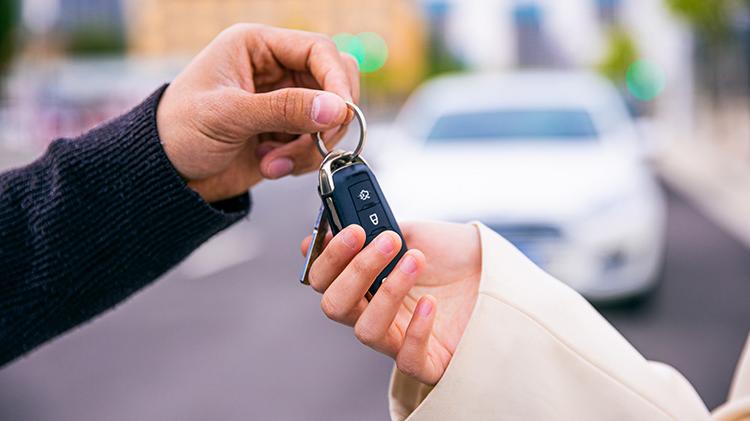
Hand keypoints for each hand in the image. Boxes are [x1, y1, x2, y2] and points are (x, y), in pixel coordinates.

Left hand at [156, 24, 359, 201]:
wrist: (166, 175)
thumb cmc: (179, 131)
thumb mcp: (228, 115)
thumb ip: (283, 109)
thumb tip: (336, 108)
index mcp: (257, 46)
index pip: (317, 50)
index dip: (337, 80)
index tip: (342, 113)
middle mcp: (276, 70)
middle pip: (334, 83)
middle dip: (328, 118)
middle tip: (316, 143)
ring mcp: (284, 103)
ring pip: (330, 118)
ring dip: (311, 146)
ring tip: (274, 162)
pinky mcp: (287, 133)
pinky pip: (318, 143)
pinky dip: (303, 160)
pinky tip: (271, 166)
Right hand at [300, 221, 480, 384]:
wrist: (499, 268)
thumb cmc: (455, 255)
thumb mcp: (413, 232)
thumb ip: (375, 228)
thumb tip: (336, 223)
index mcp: (364, 282)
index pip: (324, 279)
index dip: (327, 257)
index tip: (349, 231)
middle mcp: (375, 311)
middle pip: (335, 306)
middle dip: (356, 270)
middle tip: (386, 241)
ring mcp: (399, 338)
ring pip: (366, 331)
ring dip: (389, 292)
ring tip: (416, 261)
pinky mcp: (428, 361)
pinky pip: (407, 359)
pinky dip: (417, 330)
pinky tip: (432, 303)